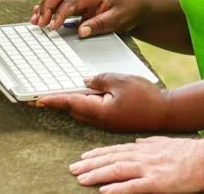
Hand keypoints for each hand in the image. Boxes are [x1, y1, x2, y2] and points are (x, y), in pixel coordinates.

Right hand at [31, 0, 147, 35]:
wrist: (138, 6)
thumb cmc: (130, 10)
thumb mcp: (118, 19)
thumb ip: (99, 24)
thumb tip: (81, 32)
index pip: (71, 0)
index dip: (60, 13)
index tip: (52, 27)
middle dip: (47, 6)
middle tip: (39, 23)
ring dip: (45, 7)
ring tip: (35, 21)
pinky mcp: (80, 1)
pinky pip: (62, 2)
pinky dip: (51, 8)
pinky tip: (40, 16)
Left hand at [37, 73, 169, 131]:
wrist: (166, 112)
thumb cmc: (146, 96)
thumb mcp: (121, 80)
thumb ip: (100, 80)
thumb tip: (86, 82)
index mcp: (99, 110)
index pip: (70, 102)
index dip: (53, 100)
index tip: (37, 100)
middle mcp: (100, 120)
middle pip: (75, 109)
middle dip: (61, 101)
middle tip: (46, 95)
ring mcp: (108, 123)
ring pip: (84, 112)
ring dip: (74, 103)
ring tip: (65, 94)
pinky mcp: (115, 122)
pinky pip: (95, 113)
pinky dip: (88, 105)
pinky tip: (90, 96)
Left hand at [70, 136, 203, 193]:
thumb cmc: (191, 152)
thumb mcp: (168, 141)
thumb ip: (151, 142)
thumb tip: (138, 141)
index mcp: (147, 147)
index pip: (117, 150)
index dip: (99, 154)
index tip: (84, 157)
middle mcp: (145, 155)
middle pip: (113, 159)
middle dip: (91, 164)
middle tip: (72, 168)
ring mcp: (150, 168)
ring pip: (118, 170)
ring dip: (97, 174)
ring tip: (80, 179)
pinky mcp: (157, 182)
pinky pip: (133, 187)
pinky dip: (117, 188)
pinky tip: (103, 191)